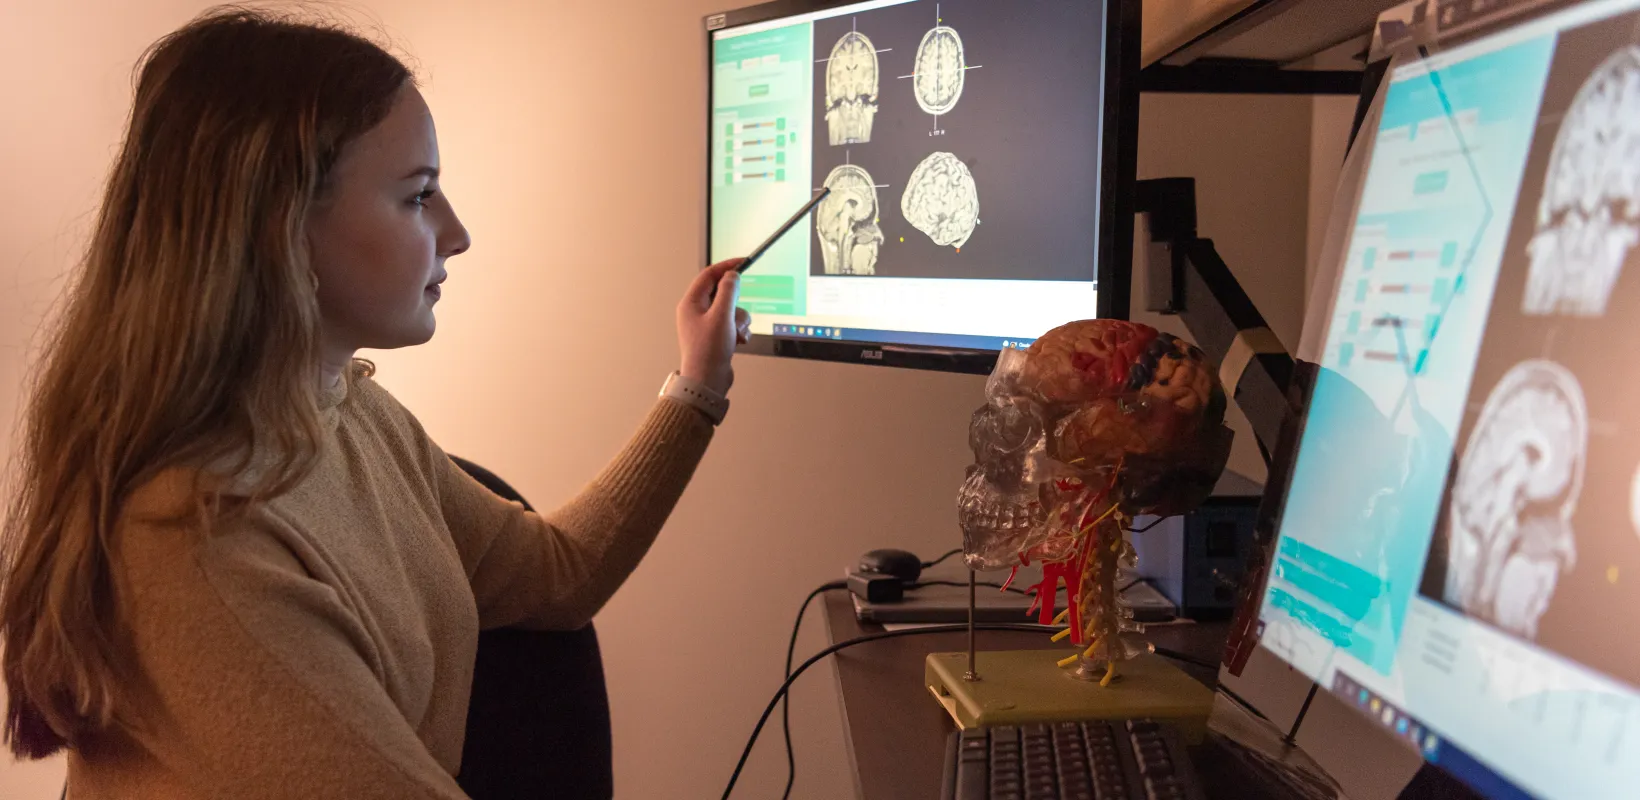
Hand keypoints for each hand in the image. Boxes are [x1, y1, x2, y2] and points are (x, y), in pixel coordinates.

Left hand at [677, 258, 752, 394]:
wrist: (707, 381)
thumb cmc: (709, 350)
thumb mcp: (722, 316)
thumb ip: (729, 291)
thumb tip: (732, 276)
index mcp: (691, 303)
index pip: (709, 275)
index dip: (726, 266)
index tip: (743, 262)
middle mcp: (696, 312)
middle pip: (722, 293)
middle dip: (735, 303)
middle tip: (737, 312)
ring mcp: (706, 324)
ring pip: (731, 309)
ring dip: (740, 320)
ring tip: (736, 334)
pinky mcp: (716, 336)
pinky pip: (733, 323)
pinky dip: (739, 330)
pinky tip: (739, 341)